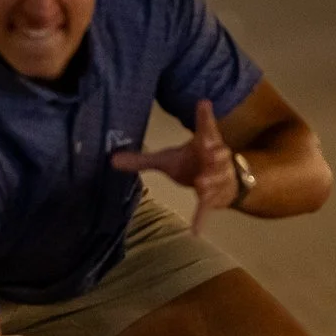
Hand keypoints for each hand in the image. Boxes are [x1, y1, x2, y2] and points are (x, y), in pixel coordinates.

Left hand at [110, 99, 237, 231]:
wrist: (224, 183)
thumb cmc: (193, 164)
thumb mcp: (167, 160)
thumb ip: (142, 160)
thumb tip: (111, 160)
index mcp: (204, 144)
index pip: (205, 127)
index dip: (204, 116)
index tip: (203, 103)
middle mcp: (214, 158)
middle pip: (218, 152)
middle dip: (215, 152)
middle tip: (211, 150)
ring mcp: (216, 178)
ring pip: (216, 179)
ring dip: (210, 181)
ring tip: (203, 183)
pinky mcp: (213, 197)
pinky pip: (207, 208)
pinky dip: (201, 219)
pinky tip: (196, 232)